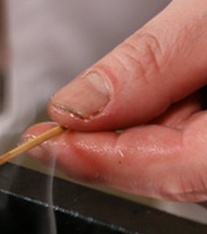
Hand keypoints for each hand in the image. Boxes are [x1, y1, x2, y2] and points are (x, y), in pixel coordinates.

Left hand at [26, 0, 206, 201]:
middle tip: (51, 131)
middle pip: (182, 170)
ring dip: (141, 133)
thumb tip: (77, 108)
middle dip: (113, 147)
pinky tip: (154, 96)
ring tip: (102, 106)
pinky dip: (175, 119)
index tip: (42, 142)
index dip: (102, 162)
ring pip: (193, 159)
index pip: (177, 171)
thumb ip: (151, 62)